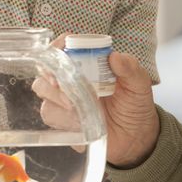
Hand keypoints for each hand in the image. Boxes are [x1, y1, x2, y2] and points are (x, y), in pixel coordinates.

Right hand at [32, 35, 158, 167]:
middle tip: (63, 85)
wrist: (135, 137)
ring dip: (55, 96)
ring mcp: (66, 96)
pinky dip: (61, 116)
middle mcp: (74, 75)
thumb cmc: (136, 105)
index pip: (66, 44)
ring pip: (43, 89)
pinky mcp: (63, 118)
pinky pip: (49, 113)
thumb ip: (130, 68)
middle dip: (50, 74)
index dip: (57, 46)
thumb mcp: (139, 84)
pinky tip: (78, 121)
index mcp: (90, 61)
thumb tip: (115, 56)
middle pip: (47, 66)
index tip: (59, 56)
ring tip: (76, 107)